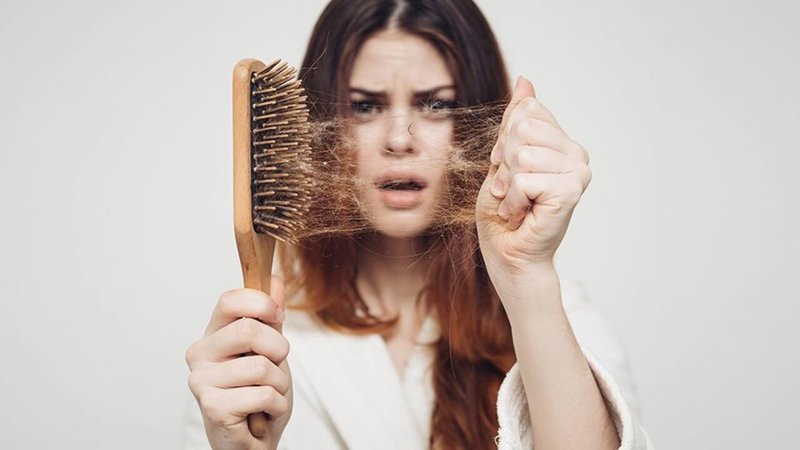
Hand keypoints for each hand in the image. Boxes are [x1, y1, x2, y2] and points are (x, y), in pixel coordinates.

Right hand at [185, 277, 291, 449]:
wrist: (251, 441)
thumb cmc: (258, 394)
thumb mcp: (270, 350)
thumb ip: (271, 317)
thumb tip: (274, 281)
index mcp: (213, 334)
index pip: (230, 300)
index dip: (261, 303)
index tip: (276, 316)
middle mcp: (200, 354)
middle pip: (249, 330)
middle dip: (278, 349)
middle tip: (276, 365)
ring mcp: (202, 380)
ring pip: (261, 366)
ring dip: (280, 384)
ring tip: (268, 393)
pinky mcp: (212, 407)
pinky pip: (264, 394)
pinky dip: (277, 405)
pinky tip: (264, 412)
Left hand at [476, 78, 590, 301]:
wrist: (508, 254)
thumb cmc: (504, 212)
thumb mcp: (503, 157)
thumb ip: (516, 121)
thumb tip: (526, 80)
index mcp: (562, 143)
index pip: (526, 112)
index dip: (504, 142)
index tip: (507, 170)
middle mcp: (577, 154)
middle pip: (522, 129)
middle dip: (504, 162)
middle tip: (510, 190)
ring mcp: (578, 172)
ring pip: (522, 154)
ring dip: (507, 184)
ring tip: (515, 203)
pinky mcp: (571, 191)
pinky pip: (524, 178)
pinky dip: (512, 200)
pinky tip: (521, 214)